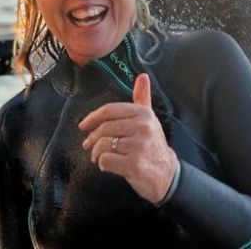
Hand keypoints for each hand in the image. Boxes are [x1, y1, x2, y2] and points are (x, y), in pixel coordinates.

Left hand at [79, 73, 177, 203]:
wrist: (167, 174)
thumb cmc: (153, 146)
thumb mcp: (150, 119)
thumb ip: (142, 98)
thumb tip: (142, 76)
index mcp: (143, 114)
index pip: (110, 110)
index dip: (93, 117)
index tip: (83, 125)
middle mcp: (143, 127)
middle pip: (104, 128)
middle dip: (92, 139)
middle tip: (89, 145)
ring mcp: (139, 146)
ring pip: (103, 145)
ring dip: (96, 153)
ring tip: (98, 157)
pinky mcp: (134, 164)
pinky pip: (106, 160)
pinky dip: (102, 164)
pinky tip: (108, 165)